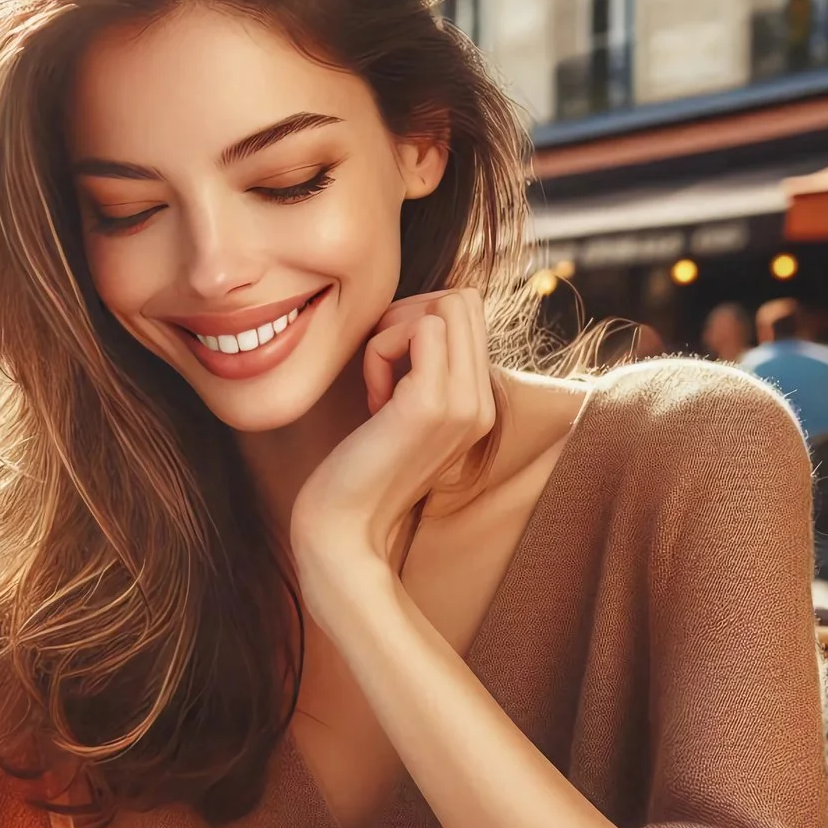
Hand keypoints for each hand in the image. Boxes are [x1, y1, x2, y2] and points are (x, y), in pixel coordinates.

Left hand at [289, 287, 496, 585]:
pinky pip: (418, 328)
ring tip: (378, 388)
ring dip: (394, 333)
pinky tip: (371, 398)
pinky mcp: (432, 404)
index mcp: (479, 403)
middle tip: (380, 369)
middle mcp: (483, 403)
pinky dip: (381, 349)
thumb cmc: (357, 467)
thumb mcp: (401, 410)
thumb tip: (411, 313)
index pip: (468, 310)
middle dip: (408, 315)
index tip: (389, 372)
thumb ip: (420, 369)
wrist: (343, 529)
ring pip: (446, 305)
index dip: (416, 321)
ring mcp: (464, 404)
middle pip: (463, 298)